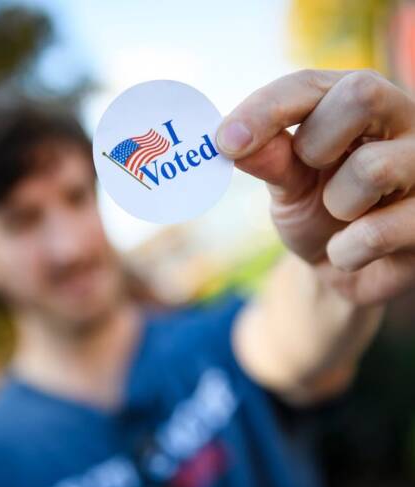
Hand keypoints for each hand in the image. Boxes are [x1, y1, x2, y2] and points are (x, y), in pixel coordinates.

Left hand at [216, 69, 414, 304]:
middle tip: (310, 169)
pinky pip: (379, 232)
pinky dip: (345, 250)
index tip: (224, 143)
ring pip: (373, 167)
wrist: (345, 266)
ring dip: (335, 205)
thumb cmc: (316, 213)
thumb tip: (232, 140)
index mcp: (355, 104)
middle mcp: (399, 122)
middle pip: (362, 94)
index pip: (309, 85)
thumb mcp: (287, 183)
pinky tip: (349, 251)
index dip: (264, 110)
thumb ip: (270, 159)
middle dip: (316, 144)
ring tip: (339, 216)